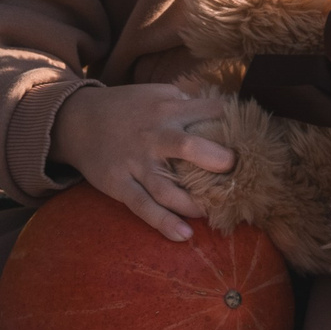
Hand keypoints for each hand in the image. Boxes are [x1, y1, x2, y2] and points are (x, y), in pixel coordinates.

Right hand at [48, 82, 233, 240]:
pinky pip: (143, 206)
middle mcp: (154, 136)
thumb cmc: (127, 108)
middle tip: (236, 169)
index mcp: (168, 109)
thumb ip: (187, 103)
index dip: (233, 122)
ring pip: (167, 188)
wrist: (76, 120)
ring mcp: (136, 162)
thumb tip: (226, 113)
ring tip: (215, 214)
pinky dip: (163, 222)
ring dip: (193, 204)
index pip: (209, 111)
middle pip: (186, 146)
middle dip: (215, 158)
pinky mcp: (120, 184)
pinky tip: (184, 235)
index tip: (254, 137)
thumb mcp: (156, 94)